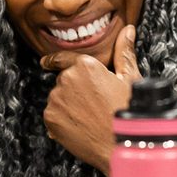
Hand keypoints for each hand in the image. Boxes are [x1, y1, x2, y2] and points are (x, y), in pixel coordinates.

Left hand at [39, 25, 140, 175]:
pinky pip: (53, 115)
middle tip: (94, 105)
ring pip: (58, 98)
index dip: (54, 60)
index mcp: (86, 65)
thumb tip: (127, 30)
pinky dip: (62, 120)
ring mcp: (56, 99)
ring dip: (68, 106)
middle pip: (64, 81)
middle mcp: (67, 79)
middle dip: (75, 91)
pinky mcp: (50, 118)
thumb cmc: (129, 113)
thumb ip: (123, 53)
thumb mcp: (130, 80)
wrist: (121, 146)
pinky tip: (80, 127)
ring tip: (89, 118)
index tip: (45, 62)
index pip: (64, 58)